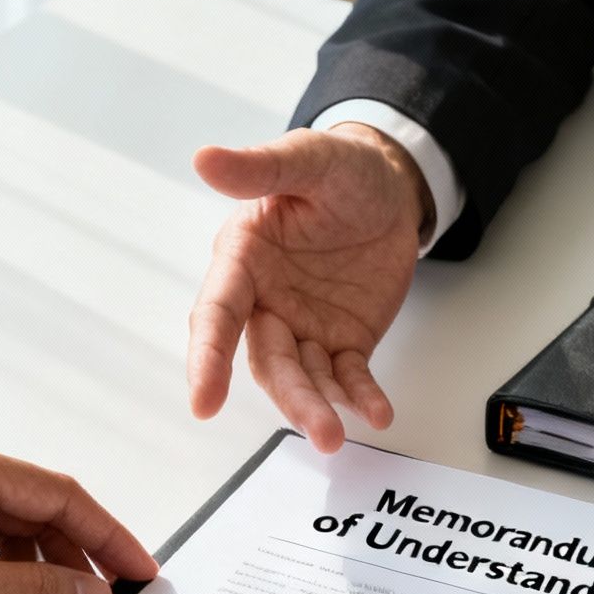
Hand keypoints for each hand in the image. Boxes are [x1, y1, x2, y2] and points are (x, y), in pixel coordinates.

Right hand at [188, 123, 432, 451]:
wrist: (390, 187)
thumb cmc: (339, 169)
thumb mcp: (306, 158)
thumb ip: (260, 167)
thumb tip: (205, 159)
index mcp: (243, 260)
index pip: (217, 314)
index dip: (208, 357)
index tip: (203, 401)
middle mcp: (266, 302)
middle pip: (267, 360)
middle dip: (290, 398)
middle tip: (315, 430)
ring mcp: (305, 326)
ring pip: (304, 377)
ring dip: (320, 407)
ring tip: (338, 434)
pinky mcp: (343, 341)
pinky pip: (348, 376)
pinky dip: (360, 397)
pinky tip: (377, 412)